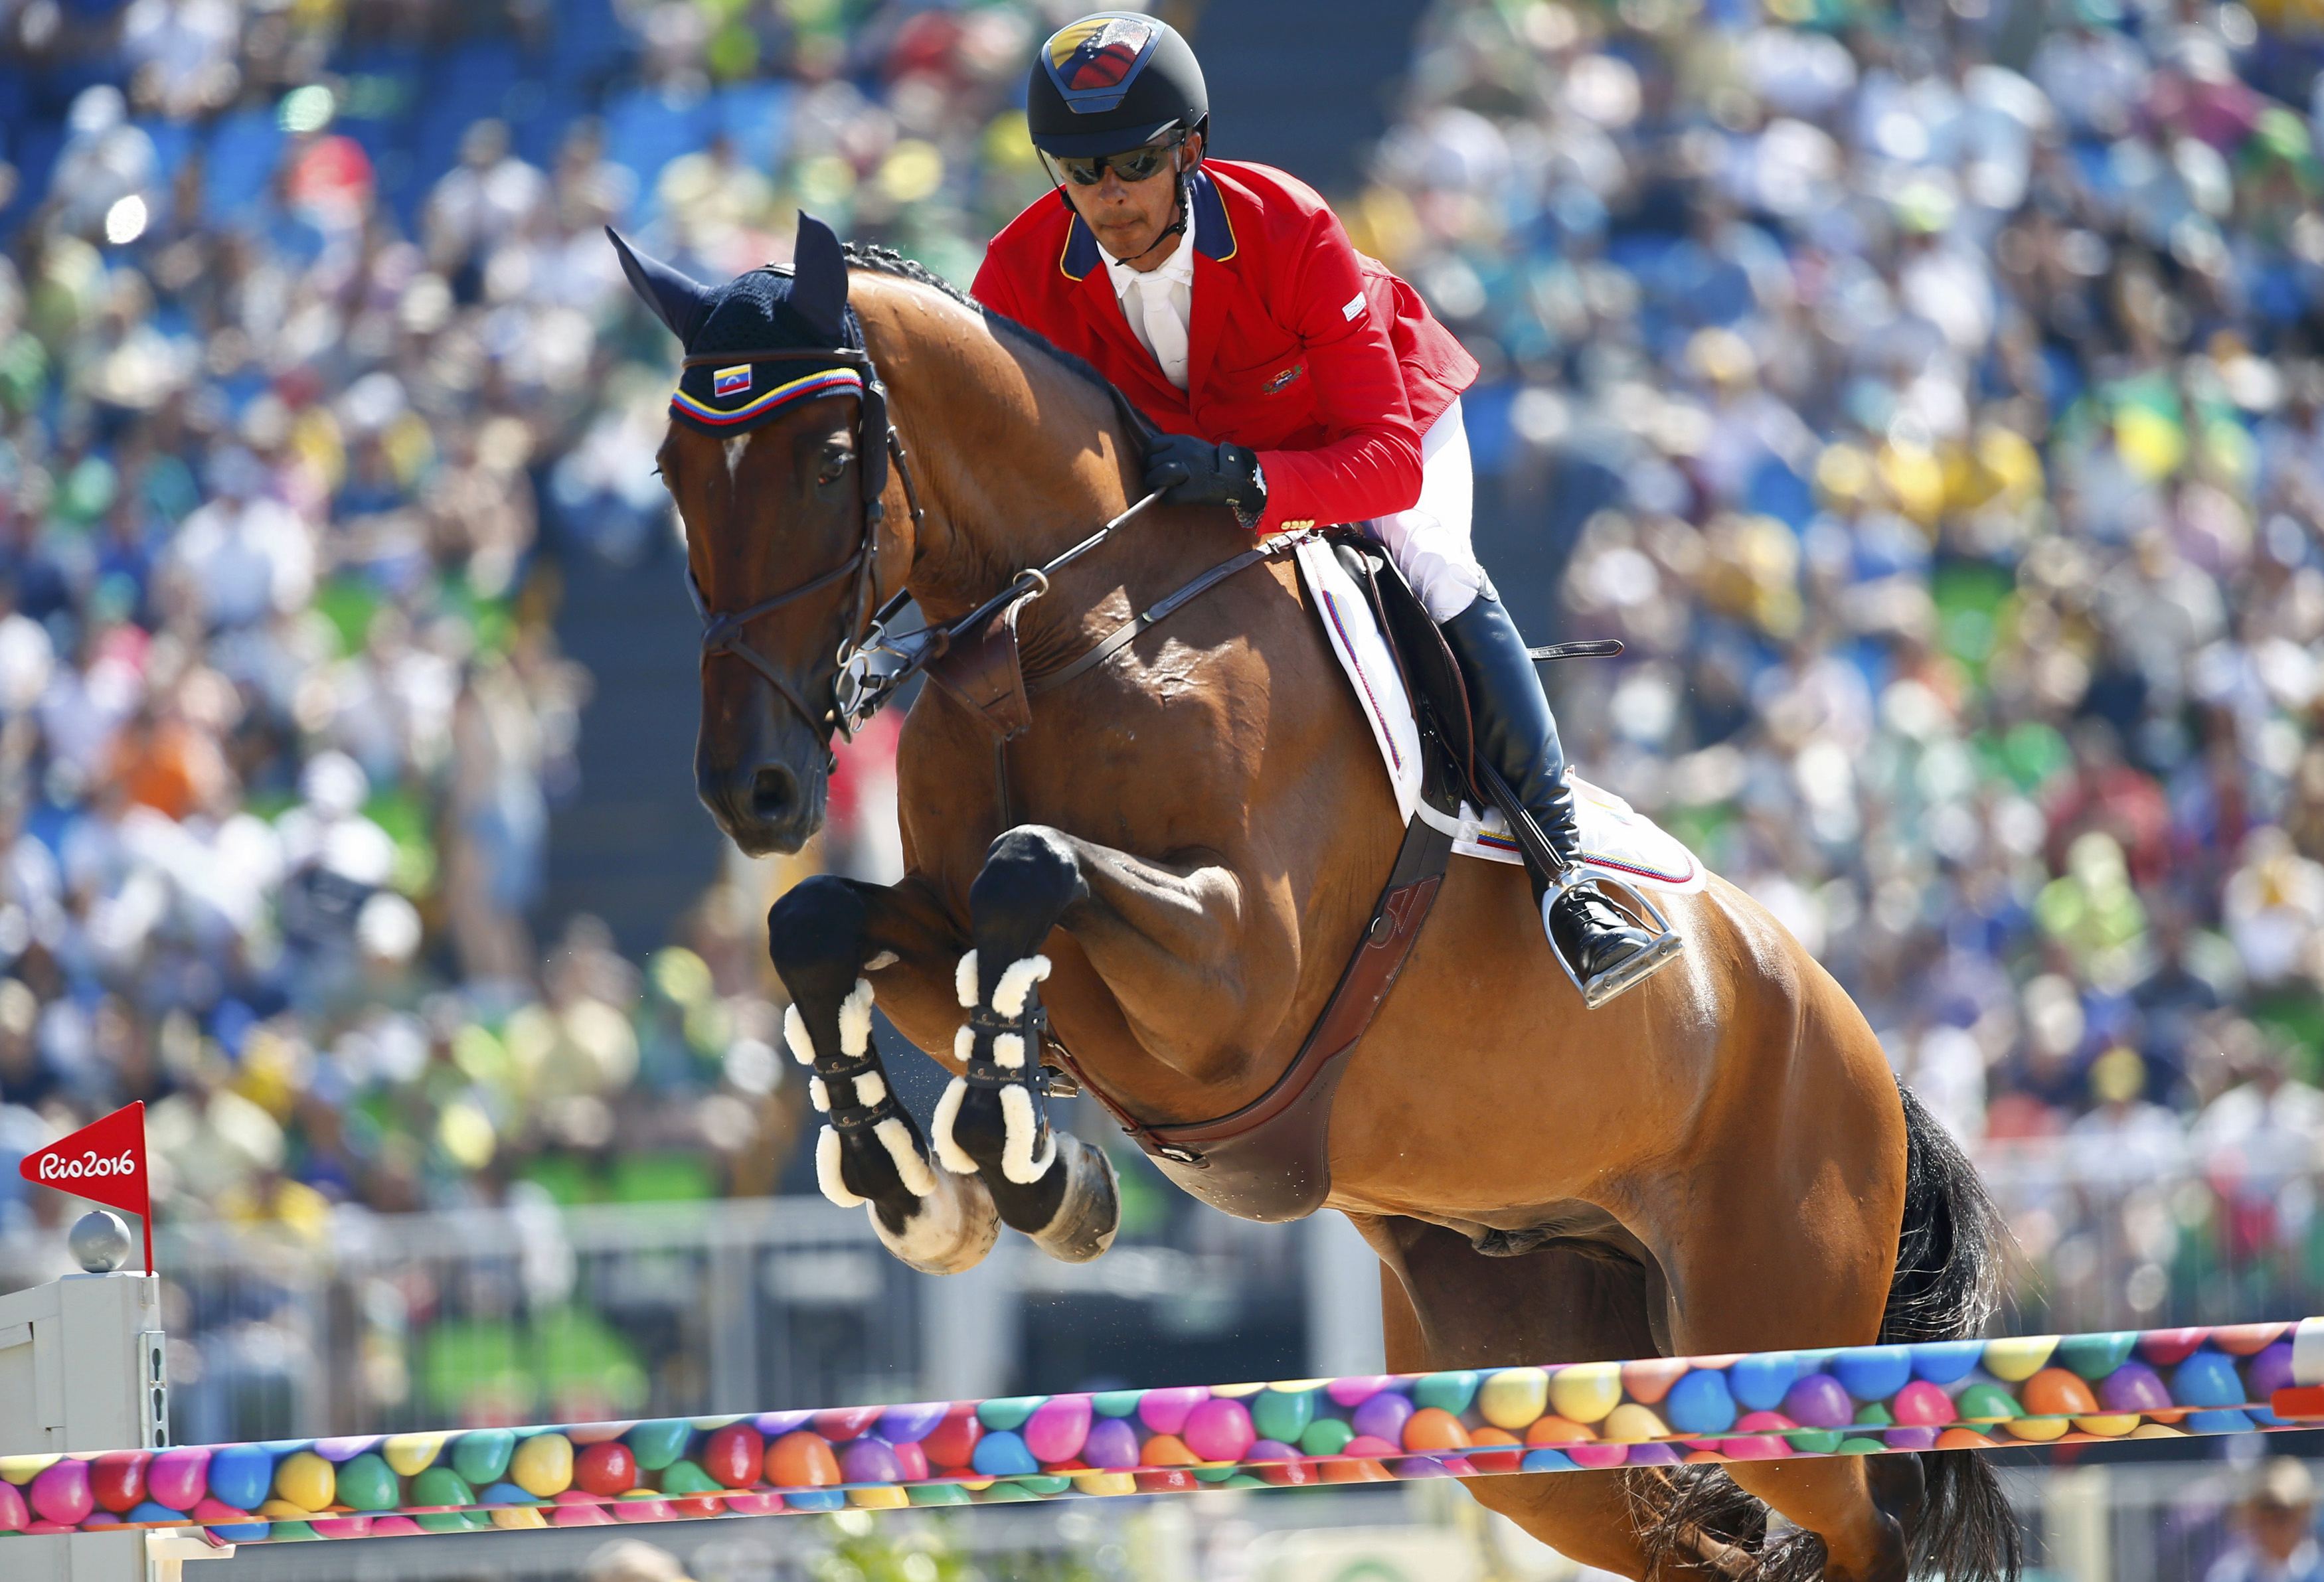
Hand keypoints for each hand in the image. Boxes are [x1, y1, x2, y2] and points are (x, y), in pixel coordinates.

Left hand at [1142, 434, 1264, 521]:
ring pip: (1156, 477)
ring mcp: (1189, 470)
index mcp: (1183, 440)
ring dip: (1155, 485)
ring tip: (1163, 488)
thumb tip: (1155, 457)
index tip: (1154, 465)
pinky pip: (1169, 496)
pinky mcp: (1194, 490)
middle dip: (1151, 472)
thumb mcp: (1194, 446)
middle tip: (1158, 480)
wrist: (1236, 477)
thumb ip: (1175, 448)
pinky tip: (1175, 498)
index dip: (1149, 457)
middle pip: (1151, 462)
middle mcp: (1184, 452)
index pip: (1152, 445)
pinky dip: (1168, 499)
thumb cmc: (1213, 463)